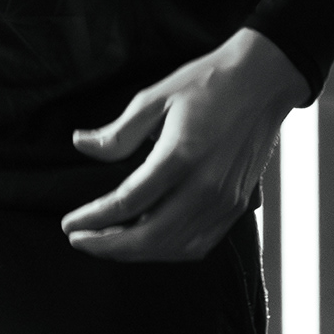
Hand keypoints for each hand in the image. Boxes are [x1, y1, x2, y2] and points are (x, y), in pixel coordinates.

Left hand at [62, 29, 311, 262]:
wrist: (264, 80)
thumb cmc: (208, 83)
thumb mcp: (156, 97)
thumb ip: (118, 132)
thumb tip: (80, 145)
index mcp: (181, 156)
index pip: (127, 203)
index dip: (93, 218)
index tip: (69, 224)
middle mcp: (205, 186)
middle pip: (149, 236)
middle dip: (108, 246)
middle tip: (79, 240)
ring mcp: (225, 201)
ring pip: (174, 247)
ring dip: (136, 253)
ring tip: (107, 243)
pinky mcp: (237, 206)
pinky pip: (200, 245)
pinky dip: (168, 251)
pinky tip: (147, 243)